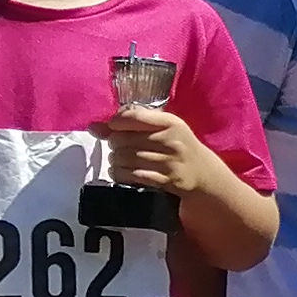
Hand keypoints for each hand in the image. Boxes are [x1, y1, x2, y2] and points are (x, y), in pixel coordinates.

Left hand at [95, 107, 226, 201]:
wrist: (203, 173)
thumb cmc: (177, 146)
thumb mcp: (161, 129)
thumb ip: (128, 124)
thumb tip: (93, 127)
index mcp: (170, 122)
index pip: (131, 116)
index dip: (115, 123)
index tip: (116, 129)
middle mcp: (170, 140)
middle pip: (122, 139)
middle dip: (114, 144)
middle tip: (120, 148)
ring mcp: (169, 162)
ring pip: (123, 158)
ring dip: (116, 161)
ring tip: (121, 160)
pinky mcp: (165, 180)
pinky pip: (130, 175)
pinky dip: (121, 174)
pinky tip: (124, 172)